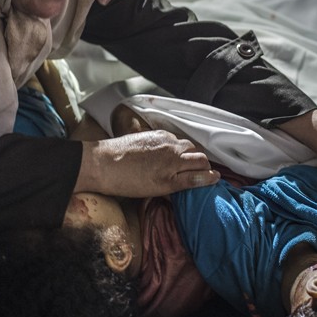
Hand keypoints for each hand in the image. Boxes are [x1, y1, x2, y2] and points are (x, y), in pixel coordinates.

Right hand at [80, 130, 219, 196]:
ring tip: (208, 176)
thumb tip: (160, 159)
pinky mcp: (169, 180)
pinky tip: (214, 180)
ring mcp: (171, 162)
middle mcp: (170, 146)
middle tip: (201, 169)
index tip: (191, 160)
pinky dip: (207, 178)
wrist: (102, 164)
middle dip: (200, 160)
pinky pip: (195, 178)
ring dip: (205, 168)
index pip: (185, 144)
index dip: (190, 154)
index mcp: (162, 136)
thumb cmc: (114, 155)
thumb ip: (154, 148)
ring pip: (200, 161)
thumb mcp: (139, 143)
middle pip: (196, 151)